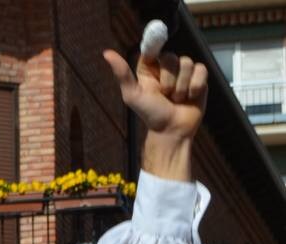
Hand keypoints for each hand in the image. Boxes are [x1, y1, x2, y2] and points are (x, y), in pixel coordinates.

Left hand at [103, 21, 208, 180]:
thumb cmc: (150, 114)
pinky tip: (190, 97)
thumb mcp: (132, 94)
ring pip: (188, 63)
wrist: (172, 130)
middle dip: (169, 79)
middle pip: (172, 57)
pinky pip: (201, 70)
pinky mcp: (199, 78)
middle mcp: (165, 68)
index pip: (152, 50)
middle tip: (165, 95)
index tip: (155, 56)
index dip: (155, 47)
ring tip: (176, 99)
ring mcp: (183, 72)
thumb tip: (106, 53)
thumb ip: (122, 74)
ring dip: (181, 86)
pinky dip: (195, 86)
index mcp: (148, 70)